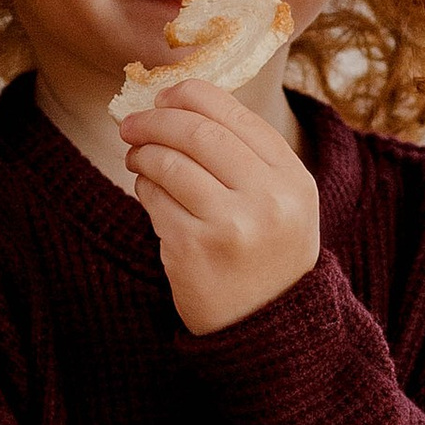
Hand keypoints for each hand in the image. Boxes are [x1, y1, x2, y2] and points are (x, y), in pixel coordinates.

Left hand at [118, 79, 319, 333]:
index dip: (190, 96)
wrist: (267, 328)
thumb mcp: (284, 201)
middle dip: (156, 120)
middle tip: (131, 123)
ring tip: (136, 156)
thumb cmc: (267, 252)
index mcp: (293, 179)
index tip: (164, 97)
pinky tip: (148, 189)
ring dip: (143, 152)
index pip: (234, 115)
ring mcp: (229, 226)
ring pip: (169, 163)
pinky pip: (153, 199)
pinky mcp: (192, 250)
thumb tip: (181, 102)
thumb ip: (248, 154)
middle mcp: (267, 200)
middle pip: (198, 133)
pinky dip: (143, 186)